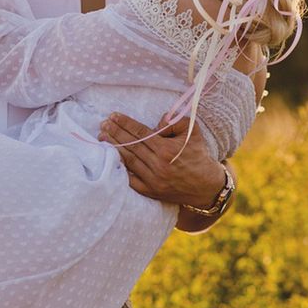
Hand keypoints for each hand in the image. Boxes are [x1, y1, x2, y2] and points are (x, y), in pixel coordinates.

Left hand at [98, 112, 233, 209]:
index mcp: (166, 149)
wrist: (206, 186)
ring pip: (128, 160)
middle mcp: (158, 165)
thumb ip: (175, 121)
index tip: (113, 115)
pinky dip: (121, 168)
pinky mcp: (150, 191)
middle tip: (102, 123)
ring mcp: (153, 180)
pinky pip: (131, 179)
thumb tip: (158, 121)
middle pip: (131, 145)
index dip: (125, 123)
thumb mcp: (193, 132)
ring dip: (114, 147)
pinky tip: (111, 158)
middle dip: (115, 132)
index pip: (140, 133)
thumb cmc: (198, 155)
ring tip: (102, 136)